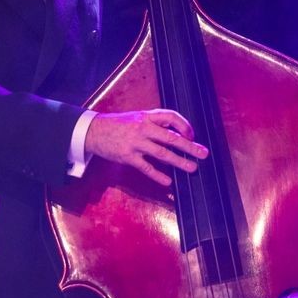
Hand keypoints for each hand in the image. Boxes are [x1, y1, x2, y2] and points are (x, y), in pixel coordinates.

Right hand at [84, 109, 207, 185]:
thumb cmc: (117, 124)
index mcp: (146, 116)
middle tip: (203, 153)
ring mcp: (135, 143)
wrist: (94, 131)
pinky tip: (168, 181)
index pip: (171, 117)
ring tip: (192, 168)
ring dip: (179, 162)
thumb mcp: (136, 117)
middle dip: (189, 146)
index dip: (184, 125)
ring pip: (162, 154)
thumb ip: (154, 124)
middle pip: (171, 138)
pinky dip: (158, 175)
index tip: (191, 135)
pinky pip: (146, 167)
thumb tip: (175, 134)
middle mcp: (143, 128)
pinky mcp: (128, 156)